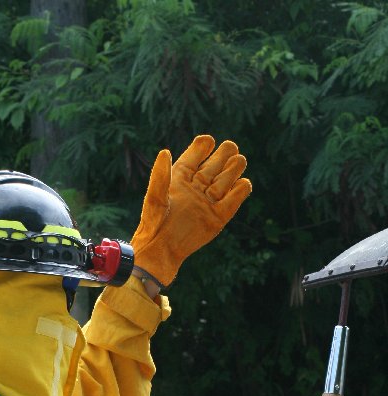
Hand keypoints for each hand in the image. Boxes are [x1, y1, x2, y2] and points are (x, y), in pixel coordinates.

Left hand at [131, 134, 250, 286]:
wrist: (160, 252)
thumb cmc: (153, 226)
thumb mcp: (154, 199)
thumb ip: (161, 176)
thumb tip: (164, 152)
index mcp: (179, 179)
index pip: (194, 156)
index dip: (202, 147)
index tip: (209, 141)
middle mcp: (195, 188)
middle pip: (214, 166)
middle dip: (223, 155)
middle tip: (230, 148)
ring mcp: (208, 203)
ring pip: (225, 181)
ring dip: (233, 169)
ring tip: (239, 160)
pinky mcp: (218, 218)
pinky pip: (232, 201)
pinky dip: (239, 192)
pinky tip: (243, 184)